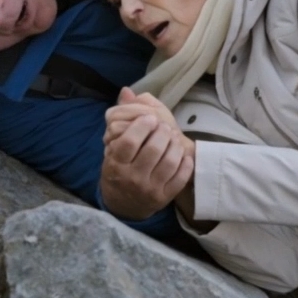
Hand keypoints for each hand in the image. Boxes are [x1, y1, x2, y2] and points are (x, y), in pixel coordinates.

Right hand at [101, 88, 194, 219]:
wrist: (122, 206)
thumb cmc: (118, 171)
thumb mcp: (112, 149)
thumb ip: (121, 120)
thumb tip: (127, 91)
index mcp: (116, 164)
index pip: (130, 141)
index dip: (142, 126)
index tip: (150, 118)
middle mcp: (132, 178)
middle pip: (153, 149)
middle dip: (163, 132)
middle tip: (165, 127)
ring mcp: (150, 189)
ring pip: (170, 162)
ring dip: (175, 145)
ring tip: (173, 138)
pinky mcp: (164, 198)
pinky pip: (181, 178)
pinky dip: (185, 163)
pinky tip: (183, 155)